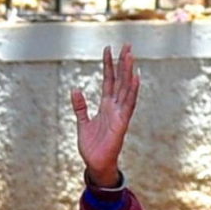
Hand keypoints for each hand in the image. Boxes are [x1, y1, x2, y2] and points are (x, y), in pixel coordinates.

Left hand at [72, 45, 140, 185]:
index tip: (108, 49)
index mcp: (106, 106)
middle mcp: (115, 107)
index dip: (108, 65)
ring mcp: (120, 114)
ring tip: (130, 55)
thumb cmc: (92, 146)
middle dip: (123, 62)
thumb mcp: (82, 123)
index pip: (109, 80)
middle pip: (120, 80)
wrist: (96, 164)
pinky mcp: (122, 123)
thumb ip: (80, 107)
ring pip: (126, 88)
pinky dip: (132, 90)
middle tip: (127, 44)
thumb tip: (75, 89)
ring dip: (128, 71)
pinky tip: (135, 77)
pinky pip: (128, 104)